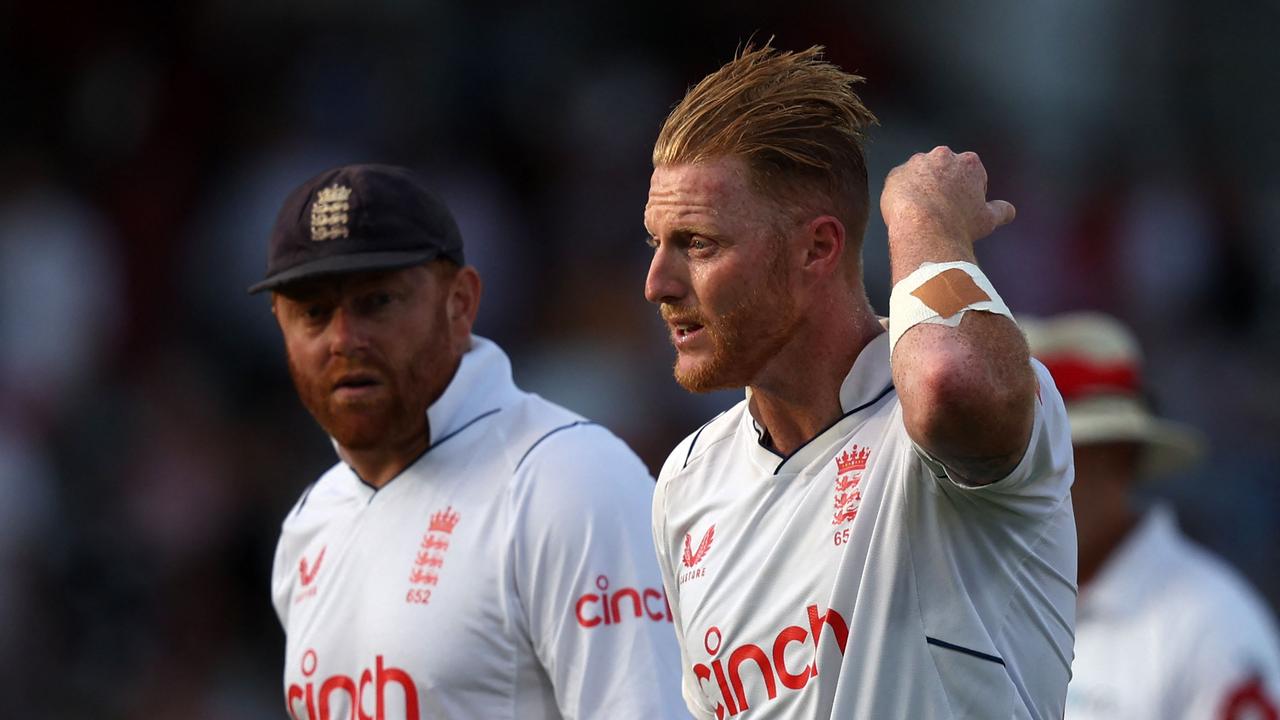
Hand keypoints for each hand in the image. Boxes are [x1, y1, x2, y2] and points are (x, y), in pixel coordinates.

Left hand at [880, 147, 1014, 261]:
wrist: (925, 230)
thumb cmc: (959, 226)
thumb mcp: (987, 220)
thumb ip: (1001, 211)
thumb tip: (1009, 211)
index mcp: (969, 163)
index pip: (970, 174)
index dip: (966, 194)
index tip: (960, 210)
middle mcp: (943, 156)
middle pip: (944, 171)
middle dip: (943, 186)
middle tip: (941, 211)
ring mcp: (917, 163)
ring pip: (920, 175)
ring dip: (921, 188)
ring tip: (922, 213)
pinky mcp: (896, 174)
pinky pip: (900, 184)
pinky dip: (902, 195)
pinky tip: (907, 212)